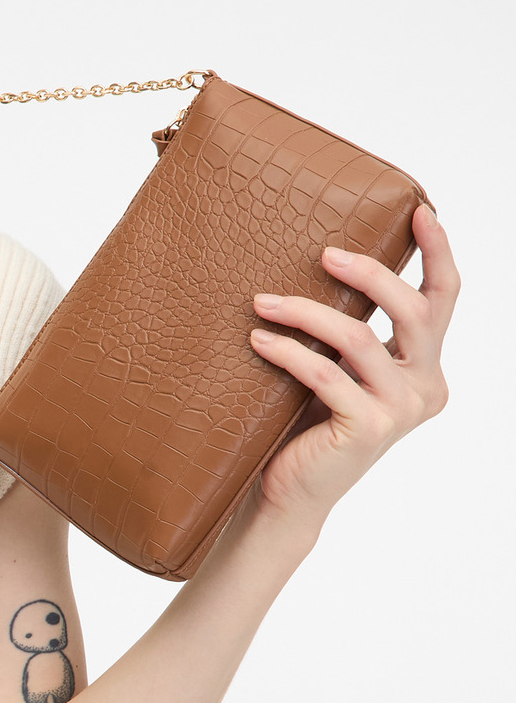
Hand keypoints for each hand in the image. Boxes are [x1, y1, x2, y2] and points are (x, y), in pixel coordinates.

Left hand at [244, 202, 457, 534]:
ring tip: (263, 302)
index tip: (420, 210)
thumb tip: (322, 259)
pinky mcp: (368, 428)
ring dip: (306, 313)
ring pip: (359, 338)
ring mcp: (400, 410)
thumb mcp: (338, 368)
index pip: (444, 299)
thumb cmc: (305, 425)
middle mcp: (425, 387)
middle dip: (370, 274)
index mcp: (425, 369)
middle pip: (414, 310)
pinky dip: (288, 352)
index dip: (438, 252)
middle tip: (325, 254)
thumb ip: (350, 331)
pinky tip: (258, 341)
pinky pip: (324, 373)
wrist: (288, 492)